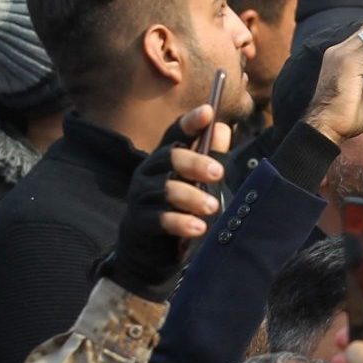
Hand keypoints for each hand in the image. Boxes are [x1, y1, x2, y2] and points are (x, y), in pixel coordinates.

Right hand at [104, 100, 227, 298]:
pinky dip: (180, 223)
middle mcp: (149, 172)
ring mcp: (141, 197)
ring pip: (165, 190)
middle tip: (219, 173)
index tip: (208, 112)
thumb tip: (222, 128)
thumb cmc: (178, 207)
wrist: (149, 250)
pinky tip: (198, 228)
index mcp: (164, 158)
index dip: (190, 122)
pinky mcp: (140, 222)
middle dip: (195, 162)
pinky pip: (158, 219)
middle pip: (169, 157)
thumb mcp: (197, 181)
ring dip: (191, 197)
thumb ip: (210, 156)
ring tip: (212, 207)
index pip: (174, 134)